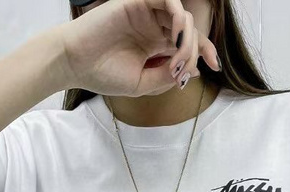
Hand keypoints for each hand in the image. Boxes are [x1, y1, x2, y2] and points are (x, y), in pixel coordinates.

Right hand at [58, 0, 220, 96]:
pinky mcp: (137, 2)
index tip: (215, 65)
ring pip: (181, 17)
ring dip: (188, 37)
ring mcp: (146, 13)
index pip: (187, 43)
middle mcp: (153, 27)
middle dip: (194, 51)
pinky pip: (167, 0)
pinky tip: (177, 36)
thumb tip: (195, 70)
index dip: (204, 51)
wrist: (74, 63)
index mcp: (154, 45)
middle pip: (188, 31)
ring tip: (178, 57)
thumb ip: (167, 77)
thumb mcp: (142, 84)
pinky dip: (178, 16)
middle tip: (182, 71)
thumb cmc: (102, 75)